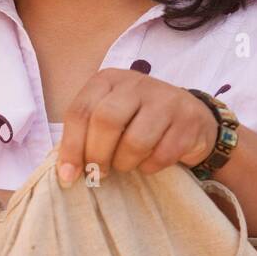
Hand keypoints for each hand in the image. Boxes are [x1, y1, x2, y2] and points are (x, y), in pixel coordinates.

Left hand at [55, 69, 217, 185]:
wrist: (190, 115)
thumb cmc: (138, 119)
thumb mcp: (109, 116)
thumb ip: (86, 135)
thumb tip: (66, 172)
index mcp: (108, 80)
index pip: (80, 111)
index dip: (71, 147)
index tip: (68, 175)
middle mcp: (136, 83)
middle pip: (106, 121)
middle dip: (97, 154)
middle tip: (99, 173)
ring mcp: (165, 100)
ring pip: (135, 140)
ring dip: (125, 163)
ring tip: (126, 164)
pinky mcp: (188, 121)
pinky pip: (161, 154)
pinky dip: (150, 167)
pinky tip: (149, 162)